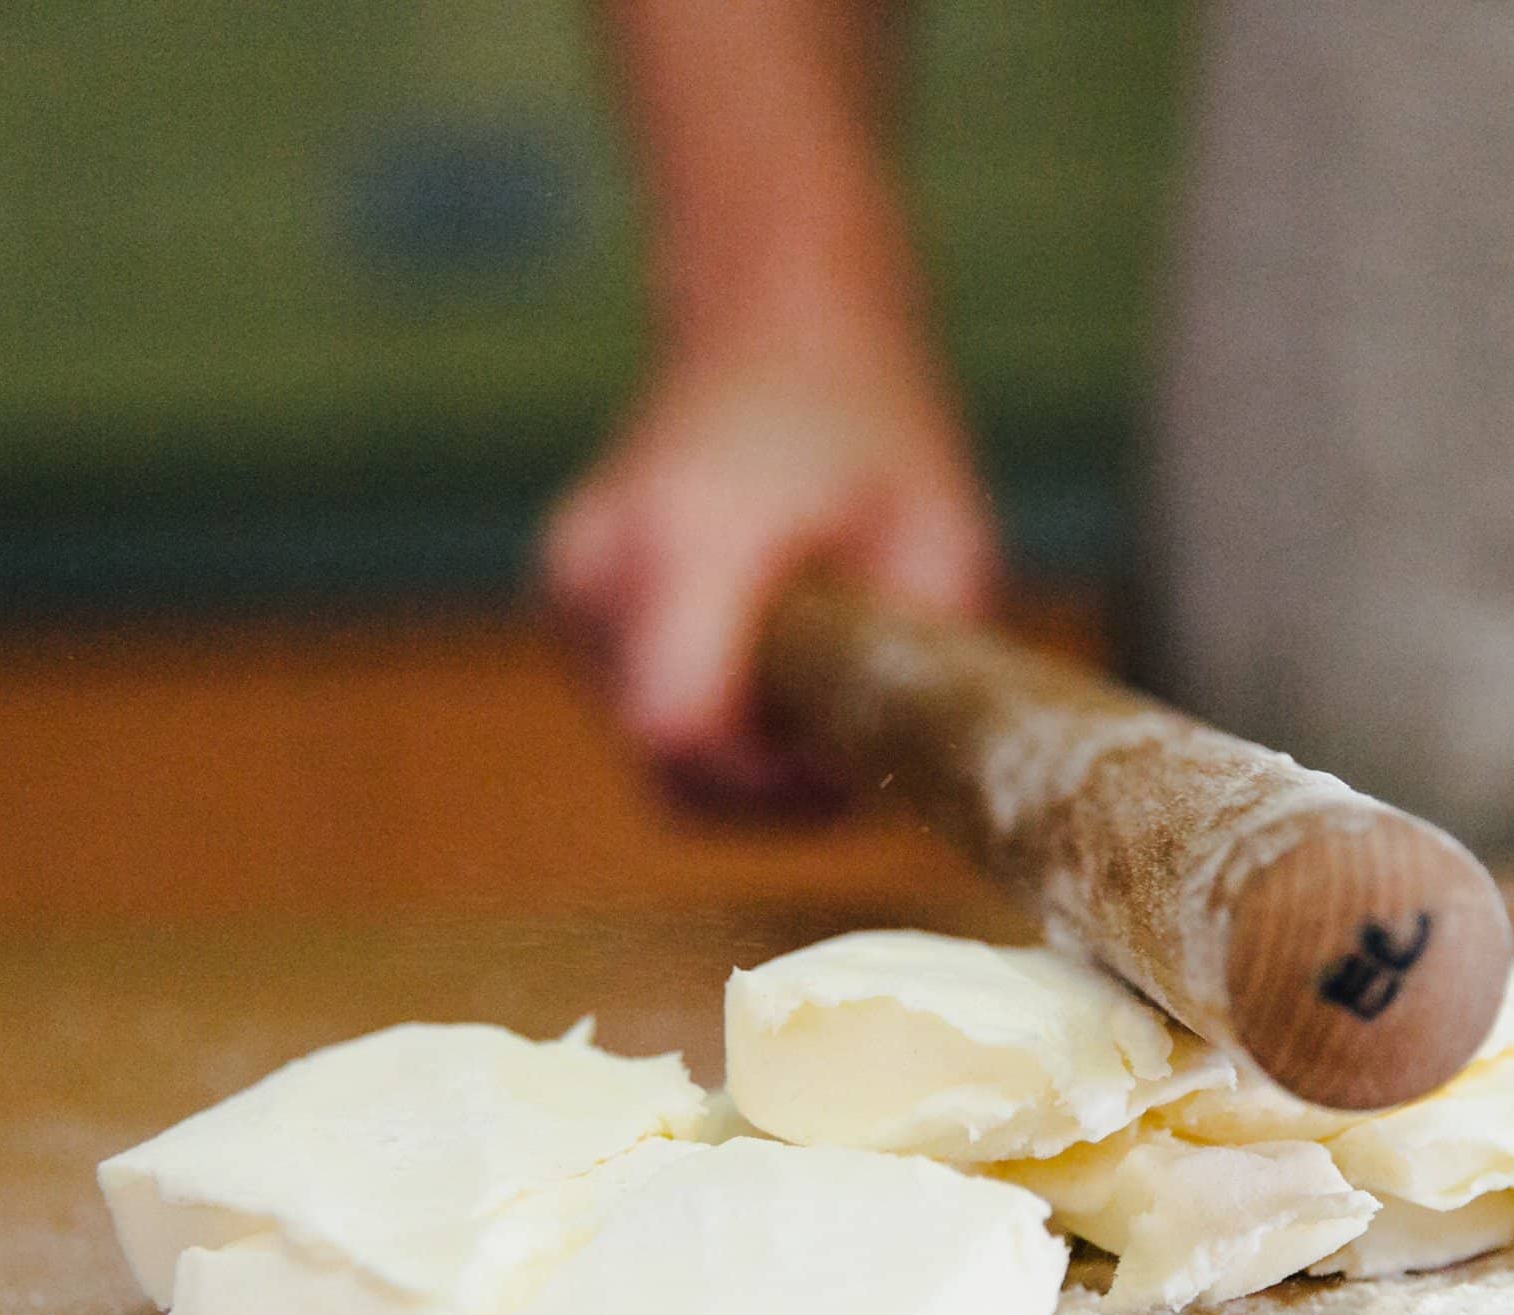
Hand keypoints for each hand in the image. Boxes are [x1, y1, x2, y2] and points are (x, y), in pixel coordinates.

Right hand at [540, 337, 997, 804]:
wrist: (772, 326)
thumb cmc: (871, 429)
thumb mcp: (945, 541)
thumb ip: (917, 667)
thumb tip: (894, 779)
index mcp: (689, 536)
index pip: (682, 732)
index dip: (775, 787)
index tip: (848, 757)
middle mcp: (599, 568)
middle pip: (672, 770)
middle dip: (772, 788)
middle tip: (852, 736)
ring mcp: (568, 594)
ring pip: (656, 761)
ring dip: (746, 761)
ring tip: (815, 679)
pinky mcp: (567, 615)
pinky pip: (643, 726)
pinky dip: (716, 728)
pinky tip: (767, 664)